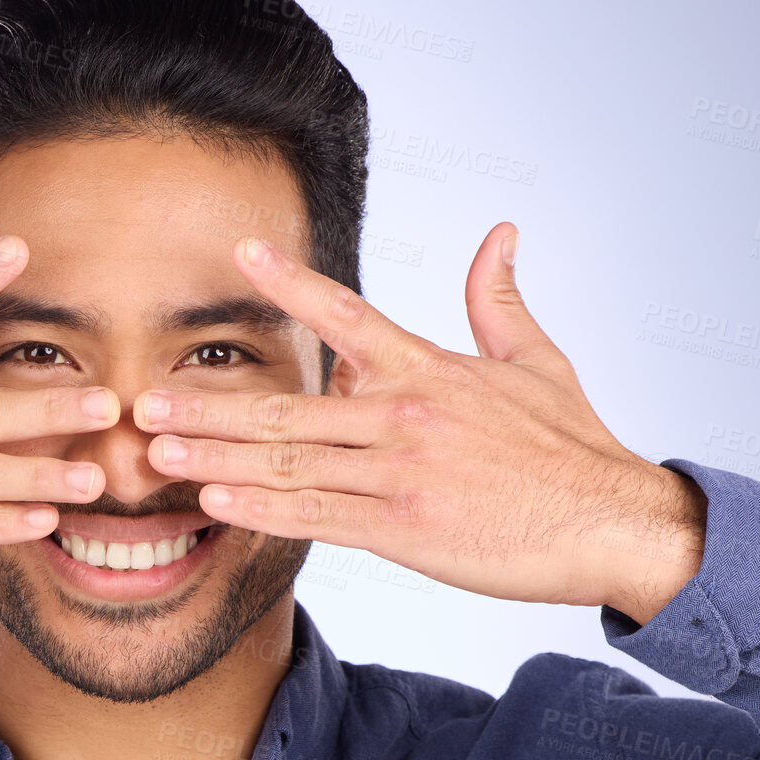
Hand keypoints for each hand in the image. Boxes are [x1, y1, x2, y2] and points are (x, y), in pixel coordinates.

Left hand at [133, 224, 705, 624]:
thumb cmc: (574, 447)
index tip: (239, 255)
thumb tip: (501, 232)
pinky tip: (216, 506)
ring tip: (158, 453)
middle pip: (288, 404)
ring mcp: (400, 472)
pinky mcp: (404, 528)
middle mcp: (405, 413)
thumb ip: (500, 299)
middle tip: (145, 399)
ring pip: (289, 463)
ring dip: (215, 459)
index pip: (346, 315)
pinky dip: (262, 511)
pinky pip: (317, 517)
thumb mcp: (537, 362)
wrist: (615, 522)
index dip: (291, 282)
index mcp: (429, 368)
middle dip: (209, 404)